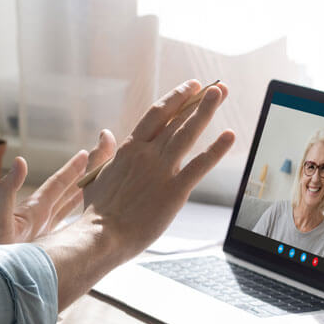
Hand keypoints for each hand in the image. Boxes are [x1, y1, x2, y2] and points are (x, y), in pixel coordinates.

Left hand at [0, 133, 117, 249]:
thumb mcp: (0, 214)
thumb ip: (8, 188)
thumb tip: (20, 160)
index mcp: (33, 208)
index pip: (57, 184)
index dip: (72, 169)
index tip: (87, 154)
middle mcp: (40, 216)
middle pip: (66, 192)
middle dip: (83, 177)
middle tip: (101, 162)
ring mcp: (44, 231)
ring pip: (68, 208)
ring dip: (83, 196)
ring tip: (101, 185)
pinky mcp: (46, 247)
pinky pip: (67, 229)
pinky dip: (80, 221)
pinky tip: (89, 220)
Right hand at [78, 79, 235, 258]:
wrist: (102, 236)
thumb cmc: (97, 213)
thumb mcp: (94, 176)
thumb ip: (102, 153)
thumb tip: (104, 133)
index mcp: (128, 149)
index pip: (156, 115)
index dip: (175, 99)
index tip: (190, 87)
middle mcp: (147, 154)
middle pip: (176, 119)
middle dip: (197, 100)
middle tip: (215, 87)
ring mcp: (162, 170)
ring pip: (188, 133)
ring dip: (206, 111)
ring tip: (221, 92)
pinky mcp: (175, 190)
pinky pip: (200, 165)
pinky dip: (216, 149)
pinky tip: (229, 135)